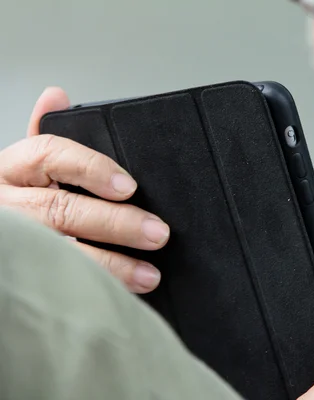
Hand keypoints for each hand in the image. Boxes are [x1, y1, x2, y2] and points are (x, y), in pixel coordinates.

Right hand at [0, 87, 168, 292]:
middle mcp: (6, 204)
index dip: (92, 168)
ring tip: (148, 275)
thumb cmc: (12, 200)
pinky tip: (119, 298)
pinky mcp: (16, 271)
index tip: (129, 186)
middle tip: (157, 233)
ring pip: (60, 253)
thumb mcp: (22, 166)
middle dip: (115, 224)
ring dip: (109, 266)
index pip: (50, 154)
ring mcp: (11, 242)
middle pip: (62, 209)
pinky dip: (91, 292)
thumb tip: (57, 95)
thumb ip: (45, 136)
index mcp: (12, 169)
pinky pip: (56, 285)